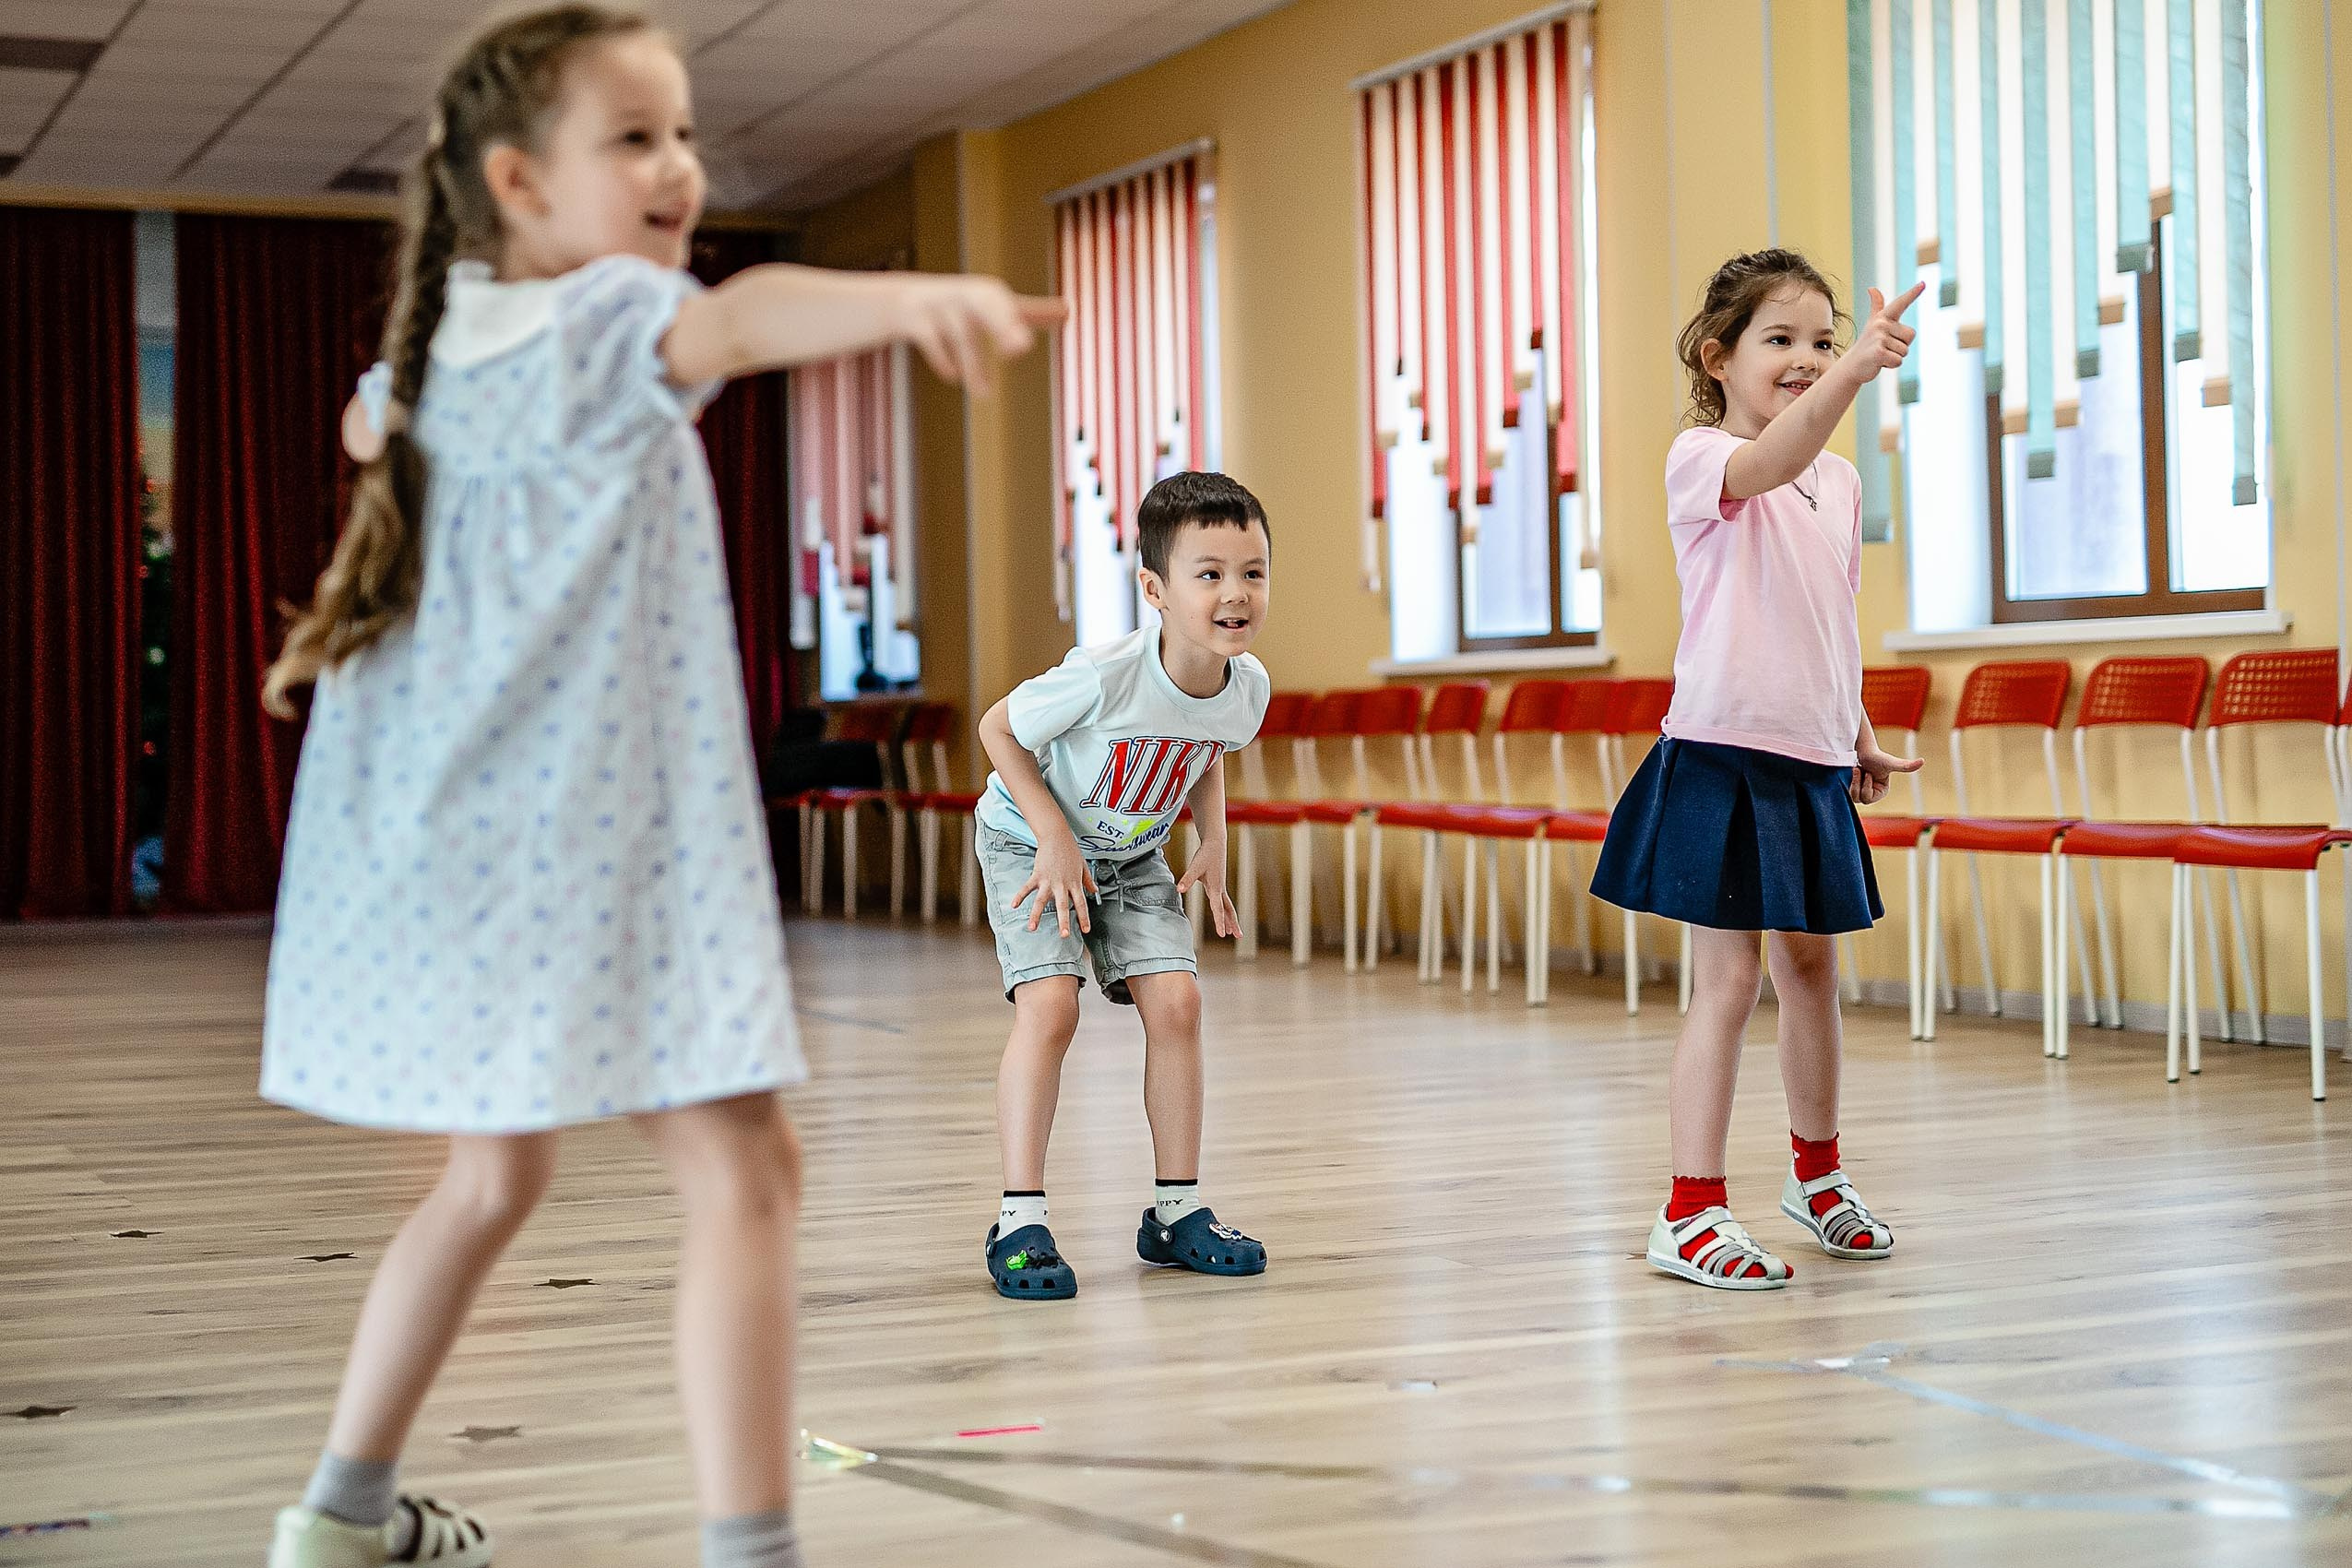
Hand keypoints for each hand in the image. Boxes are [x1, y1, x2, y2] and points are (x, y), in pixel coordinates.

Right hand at [895, 275, 1066, 396]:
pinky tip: (953, 377)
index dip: (1033, 314)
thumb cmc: (956, 307)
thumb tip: (1067, 311)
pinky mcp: (914, 319)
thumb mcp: (990, 307)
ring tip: (984, 394)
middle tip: (1022, 348)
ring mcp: (938, 305)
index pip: (1010, 304)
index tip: (1061, 317)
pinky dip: (942, 358)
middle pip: (986, 306)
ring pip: (960, 335)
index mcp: (985, 294)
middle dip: (1003, 325)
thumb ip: (1027, 312)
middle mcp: (963, 295)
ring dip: (973, 366)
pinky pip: (930, 338)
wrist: (901, 300)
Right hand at [1012, 832, 1096, 936]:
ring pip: (1042, 901)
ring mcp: (1048, 880)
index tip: (1086, 930)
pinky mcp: (1037, 875)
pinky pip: (1027, 888)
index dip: (1084, 917)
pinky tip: (1014, 905)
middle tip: (1064, 935)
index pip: (1081, 903)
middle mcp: (1062, 884)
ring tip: (1032, 928)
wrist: (1056, 836)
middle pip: (1063, 905)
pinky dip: (1020, 896)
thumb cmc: (1070, 850)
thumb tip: (1095, 890)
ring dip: (1036, 915)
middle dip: (1063, 921)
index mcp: (1074, 883)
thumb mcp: (1083, 865)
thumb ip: (1088, 880)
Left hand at [1178, 836, 1238, 938]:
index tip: (1222, 935)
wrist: (1215, 844)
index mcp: (1215, 888)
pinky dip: (1225, 910)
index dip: (1220, 922)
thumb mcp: (1195, 867)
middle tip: (1239, 936)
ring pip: (1228, 906)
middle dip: (1233, 923)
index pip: (1218, 909)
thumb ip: (1187, 879)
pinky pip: (1223, 901)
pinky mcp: (1218, 884)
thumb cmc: (1205, 855)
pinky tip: (1223, 914)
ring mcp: (1220, 887)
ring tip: (1234, 932)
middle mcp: (1220, 890)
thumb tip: (1179, 889)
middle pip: (1229, 910)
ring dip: (1231, 919)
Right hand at [1845, 282, 1924, 380]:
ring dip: (1895, 356)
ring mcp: (1879, 338)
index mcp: (1882, 317)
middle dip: (1901, 346)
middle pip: (1910, 336)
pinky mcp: (1879, 352)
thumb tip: (1871, 288)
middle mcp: (1881, 324)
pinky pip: (1898, 360)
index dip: (1913, 293)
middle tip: (1885, 348)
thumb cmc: (1866, 345)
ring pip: (1904, 350)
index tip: (1924, 283)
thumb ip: (1876, 306)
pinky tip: (1879, 363)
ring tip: (1881, 355)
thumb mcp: (1872, 324)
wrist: (1851, 366)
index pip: (1901, 303)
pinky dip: (1891, 365)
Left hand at [1851, 739, 1923, 805]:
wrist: (1864, 750)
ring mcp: (1862, 792)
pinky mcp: (1853, 788)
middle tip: (1861, 770)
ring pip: (1853, 797)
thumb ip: (1906, 766)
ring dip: (1853, 782)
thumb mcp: (1891, 763)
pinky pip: (1848, 793)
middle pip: (1860, 799)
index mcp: (1882, 792)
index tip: (1868, 773)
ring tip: (1857, 769)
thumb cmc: (1878, 756)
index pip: (1868, 798)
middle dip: (1858, 783)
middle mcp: (1873, 794)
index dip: (1866, 786)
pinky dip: (1849, 781)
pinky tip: (1854, 771)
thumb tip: (1922, 761)